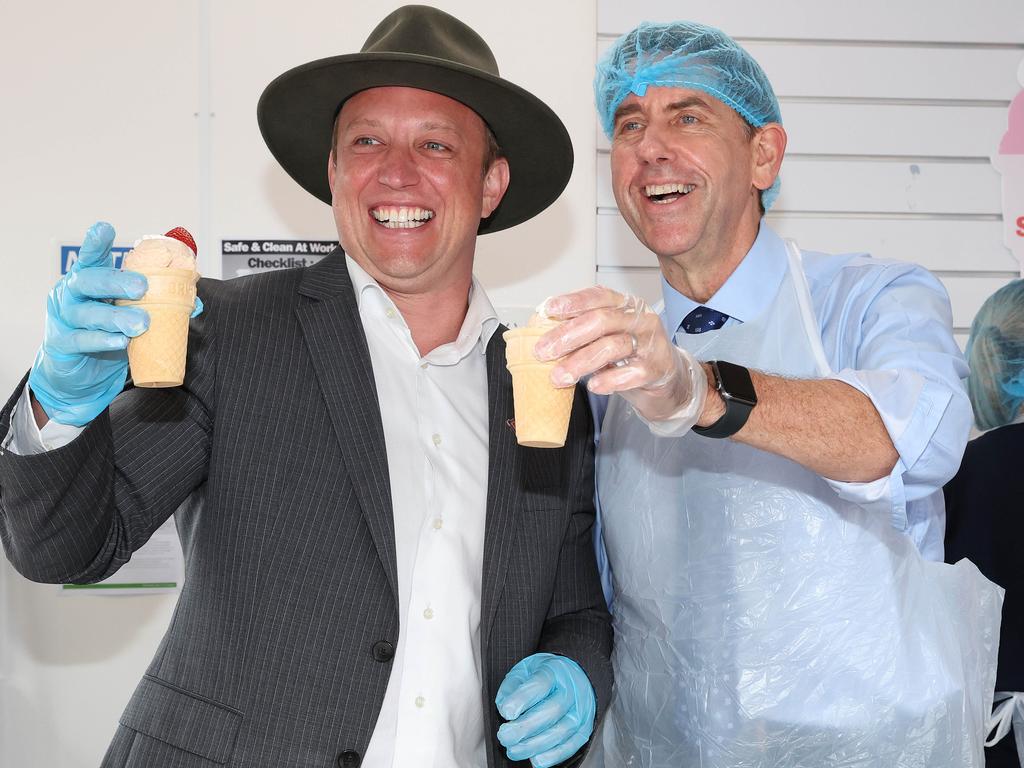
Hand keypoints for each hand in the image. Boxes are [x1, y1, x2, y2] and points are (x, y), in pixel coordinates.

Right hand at [28, 221, 148, 426]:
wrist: (80, 375)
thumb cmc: (106, 335)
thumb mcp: (128, 314)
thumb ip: (154, 302)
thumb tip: (194, 299)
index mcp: (89, 281)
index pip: (91, 258)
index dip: (96, 243)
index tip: (105, 228)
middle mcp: (71, 295)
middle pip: (88, 281)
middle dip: (116, 282)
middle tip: (142, 287)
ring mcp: (64, 319)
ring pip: (88, 313)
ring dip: (116, 316)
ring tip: (140, 323)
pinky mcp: (62, 345)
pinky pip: (82, 340)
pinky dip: (102, 340)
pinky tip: (120, 341)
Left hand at [495, 653, 595, 767]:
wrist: (573, 677)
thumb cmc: (544, 677)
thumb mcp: (524, 670)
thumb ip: (511, 686)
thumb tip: (504, 709)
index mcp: (554, 670)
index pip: (540, 683)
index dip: (522, 699)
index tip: (506, 712)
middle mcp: (571, 690)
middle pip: (552, 710)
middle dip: (526, 727)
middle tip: (504, 736)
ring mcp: (581, 710)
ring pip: (561, 731)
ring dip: (535, 745)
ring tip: (513, 750)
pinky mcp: (584, 728)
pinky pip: (571, 745)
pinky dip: (554, 755)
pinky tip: (536, 760)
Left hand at [534, 286, 706, 423]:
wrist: (669, 382)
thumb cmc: (632, 358)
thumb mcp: (607, 339)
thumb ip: (583, 334)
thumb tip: (544, 337)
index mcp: (625, 305)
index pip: (598, 296)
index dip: (573, 302)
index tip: (549, 310)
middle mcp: (640, 319)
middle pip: (601, 320)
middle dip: (568, 336)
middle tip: (543, 352)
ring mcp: (651, 343)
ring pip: (613, 346)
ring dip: (581, 361)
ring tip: (560, 377)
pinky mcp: (658, 369)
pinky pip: (632, 372)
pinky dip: (610, 379)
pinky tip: (593, 386)